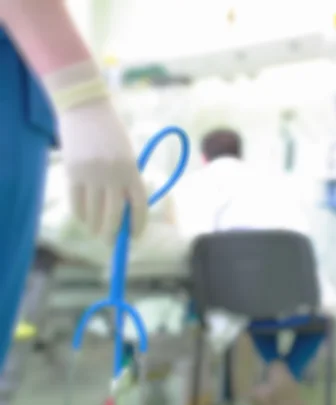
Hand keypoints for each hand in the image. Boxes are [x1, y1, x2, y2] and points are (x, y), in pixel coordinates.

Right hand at [58, 98, 147, 239]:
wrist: (86, 108)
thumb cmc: (111, 135)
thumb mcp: (127, 157)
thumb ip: (127, 182)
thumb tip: (125, 215)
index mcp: (132, 170)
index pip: (139, 206)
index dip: (138, 226)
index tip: (134, 237)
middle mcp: (113, 174)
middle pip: (115, 216)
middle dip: (114, 235)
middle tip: (112, 243)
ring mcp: (91, 174)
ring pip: (94, 214)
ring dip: (96, 228)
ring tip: (98, 231)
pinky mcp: (72, 173)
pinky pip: (76, 204)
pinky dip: (81, 216)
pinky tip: (85, 219)